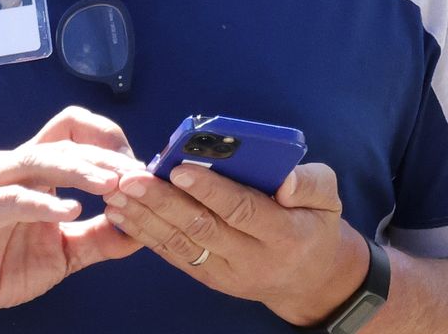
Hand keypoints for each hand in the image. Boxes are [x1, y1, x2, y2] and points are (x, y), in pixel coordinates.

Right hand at [0, 106, 145, 330]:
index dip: (110, 144)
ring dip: (80, 169)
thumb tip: (142, 232)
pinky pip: (11, 199)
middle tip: (137, 177)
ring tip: (111, 184)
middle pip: (64, 138)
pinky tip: (70, 212)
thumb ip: (97, 239)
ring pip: (39, 158)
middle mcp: (11, 166)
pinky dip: (43, 203)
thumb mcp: (61, 254)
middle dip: (105, 155)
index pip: (75, 133)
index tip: (141, 172)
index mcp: (33, 170)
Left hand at [105, 160, 368, 325]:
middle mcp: (252, 259)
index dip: (209, 190)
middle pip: (202, 228)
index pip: (241, 210)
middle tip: (132, 177)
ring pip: (181, 244)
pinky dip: (145, 235)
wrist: (311, 278)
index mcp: (284, 235)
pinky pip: (174, 256)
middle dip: (163, 202)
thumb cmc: (316, 224)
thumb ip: (310, 182)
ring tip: (118, 193)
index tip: (179, 168)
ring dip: (145, 218)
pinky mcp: (210, 278)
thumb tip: (283, 181)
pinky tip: (123, 214)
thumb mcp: (329, 198)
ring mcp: (228, 273)